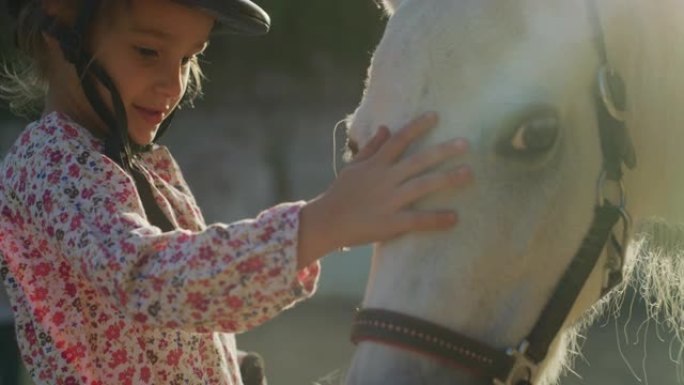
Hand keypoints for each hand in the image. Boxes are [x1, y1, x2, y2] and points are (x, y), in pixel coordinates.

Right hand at [297, 112, 470, 266]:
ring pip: (422, 186)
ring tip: (468, 173)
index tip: (436, 116)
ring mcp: (389, 201)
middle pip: (418, 161)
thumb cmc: (341, 194)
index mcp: (376, 165)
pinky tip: (455, 217)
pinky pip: (417, 220)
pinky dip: (436, 219)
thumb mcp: (353, 167)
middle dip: (442, 151)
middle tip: (466, 143)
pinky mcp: (391, 223)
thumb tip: (385, 128)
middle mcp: (385, 179)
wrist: (326, 222)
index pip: (399, 140)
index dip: (417, 127)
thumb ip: (371, 148)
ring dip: (446, 179)